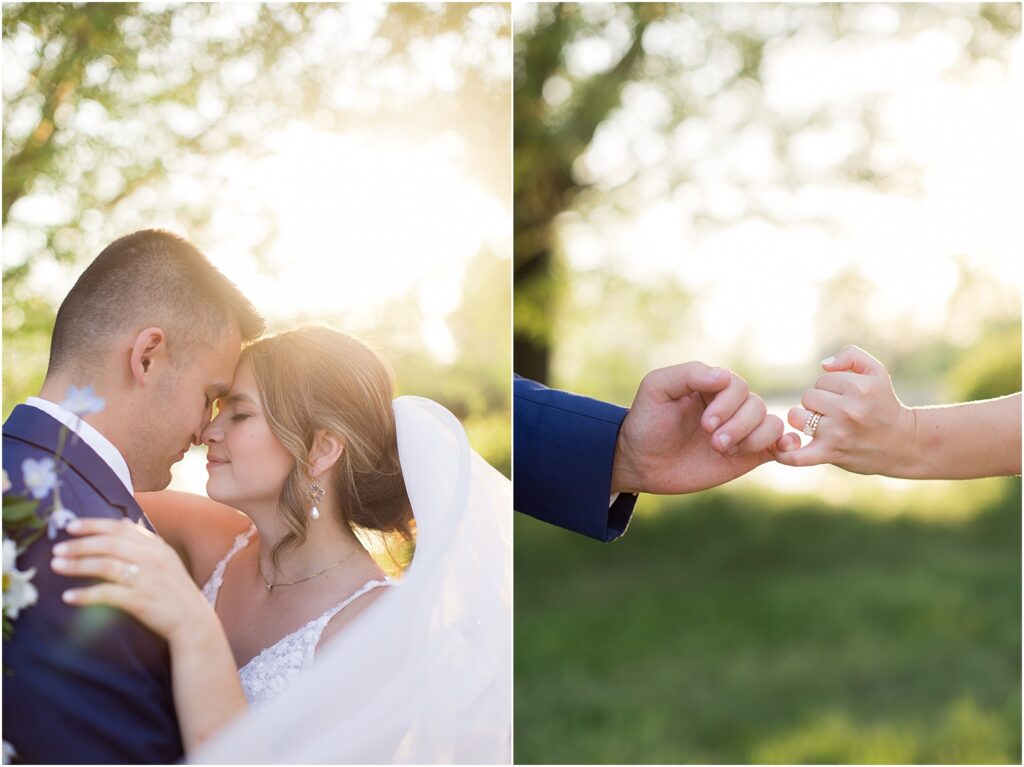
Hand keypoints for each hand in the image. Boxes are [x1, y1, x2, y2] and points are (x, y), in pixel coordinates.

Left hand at [51, 517, 215, 647]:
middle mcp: (152, 558)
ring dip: (77, 565)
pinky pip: (107, 594)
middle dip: (80, 544)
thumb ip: (145, 541)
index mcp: (157, 546)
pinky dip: (86, 595)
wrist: (193, 620)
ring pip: (106, 566)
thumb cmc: (175, 590)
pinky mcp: (140, 600)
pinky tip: (68, 597)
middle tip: (58, 548)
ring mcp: (146, 579)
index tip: (71, 526)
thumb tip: (124, 522)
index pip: (121, 528)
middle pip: (110, 544)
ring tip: (56, 566)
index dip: (94, 525)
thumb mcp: (166, 559)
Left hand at [612, 362, 797, 493]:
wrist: (642, 462)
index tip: (705, 424)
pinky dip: (787, 444)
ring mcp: (741, 430)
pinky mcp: (748, 455)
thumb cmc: (647, 422)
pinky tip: (780, 450)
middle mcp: (731, 405)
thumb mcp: (657, 389)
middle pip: (756, 405)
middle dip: (738, 426)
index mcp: (712, 386)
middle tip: (713, 442)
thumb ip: (689, 374)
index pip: (737, 386)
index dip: (727, 405)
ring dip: (753, 439)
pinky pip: (778, 444)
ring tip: (724, 451)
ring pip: (771, 424)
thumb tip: (724, 376)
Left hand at [772, 345, 914, 473]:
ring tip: (824, 425)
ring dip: (805, 420)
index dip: (832, 387)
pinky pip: (796, 456)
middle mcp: (847, 410)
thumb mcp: (877, 372)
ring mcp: (837, 434)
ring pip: (797, 417)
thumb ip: (852, 356)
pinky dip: (783, 454)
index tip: (847, 397)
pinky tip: (779, 447)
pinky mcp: (830, 454)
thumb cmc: (885, 404)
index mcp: (858, 388)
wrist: (903, 443)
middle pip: (808, 397)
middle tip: (838, 412)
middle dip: (819, 403)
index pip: (822, 379)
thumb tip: (824, 365)